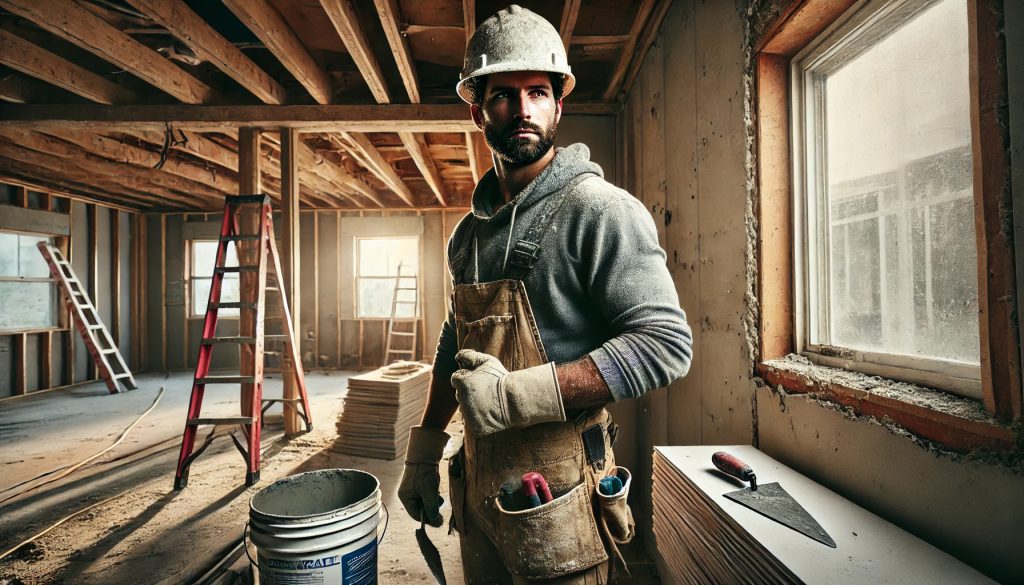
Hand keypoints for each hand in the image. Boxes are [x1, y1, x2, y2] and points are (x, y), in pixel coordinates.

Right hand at [398, 426, 449, 526]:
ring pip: (425, 501)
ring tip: (437, 494)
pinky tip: (436, 488)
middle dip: (431, 509)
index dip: (429, 520)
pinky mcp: (419, 483)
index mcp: (405, 497)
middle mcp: (407, 494)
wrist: (425, 452)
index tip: (440, 522)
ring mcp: (412, 488)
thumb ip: (432, 508)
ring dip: (433, 501)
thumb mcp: (429, 492)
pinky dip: (433, 494)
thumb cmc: (425, 472)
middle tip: (440, 508)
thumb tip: (436, 522)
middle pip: (420, 509)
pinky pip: (426, 494)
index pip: (416, 515)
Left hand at [451, 350, 565, 435]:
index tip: (480, 380)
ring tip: (489, 401)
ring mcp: (468, 414)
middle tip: (486, 390)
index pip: (456, 378)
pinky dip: (479, 418)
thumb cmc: (501, 379)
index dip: (467, 378)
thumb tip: (457, 356)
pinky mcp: (475, 427)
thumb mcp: (487, 362)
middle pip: (459, 393)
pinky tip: (490, 412)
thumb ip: (469, 355)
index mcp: (462, 382)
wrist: (516, 400)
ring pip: (465, 407)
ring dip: (473, 404)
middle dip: (469, 391)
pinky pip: (472, 421)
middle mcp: (462, 399)